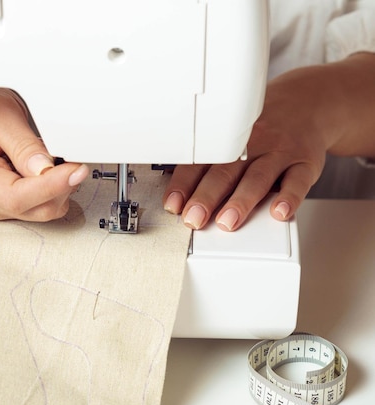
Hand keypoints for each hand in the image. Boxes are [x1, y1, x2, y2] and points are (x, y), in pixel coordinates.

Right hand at [0, 86, 88, 220]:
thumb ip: (22, 144)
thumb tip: (46, 170)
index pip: (17, 197)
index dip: (51, 187)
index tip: (76, 170)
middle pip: (33, 209)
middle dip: (61, 188)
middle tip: (74, 159)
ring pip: (40, 211)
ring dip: (58, 189)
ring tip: (56, 159)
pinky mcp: (6, 205)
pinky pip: (38, 207)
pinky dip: (52, 190)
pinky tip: (47, 169)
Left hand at [162, 52, 374, 230]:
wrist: (309, 104)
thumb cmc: (263, 129)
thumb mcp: (234, 135)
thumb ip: (210, 161)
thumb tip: (179, 191)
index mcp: (228, 142)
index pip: (200, 163)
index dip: (184, 184)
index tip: (173, 204)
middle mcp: (252, 145)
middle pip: (225, 172)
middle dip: (206, 197)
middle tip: (193, 219)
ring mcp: (280, 153)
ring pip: (258, 177)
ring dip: (240, 201)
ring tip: (226, 222)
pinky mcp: (306, 162)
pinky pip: (298, 180)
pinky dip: (289, 197)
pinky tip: (278, 212)